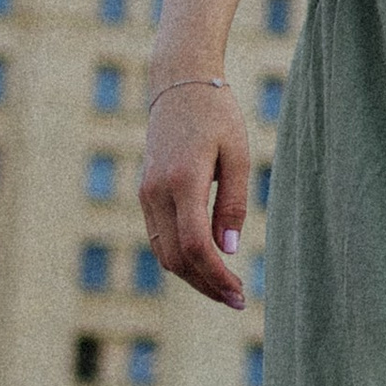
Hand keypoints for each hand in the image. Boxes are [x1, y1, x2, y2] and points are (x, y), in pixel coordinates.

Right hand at [140, 81, 252, 307]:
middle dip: (205, 284)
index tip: (240, 292)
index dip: (216, 275)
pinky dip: (180, 258)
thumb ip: (234, 203)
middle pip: (175, 258)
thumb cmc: (218, 115)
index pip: (194, 246)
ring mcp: (146, 194)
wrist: (180, 84)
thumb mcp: (238, 155)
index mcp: (183, 180)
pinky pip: (159, 238)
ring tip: (225, 289)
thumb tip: (228, 250)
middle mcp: (156, 192)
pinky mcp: (146, 193)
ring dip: (192, 276)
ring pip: (163, 253)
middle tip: (238, 300)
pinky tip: (206, 264)